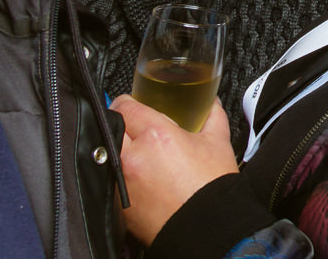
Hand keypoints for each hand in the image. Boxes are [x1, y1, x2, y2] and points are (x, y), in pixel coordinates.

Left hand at [113, 95, 237, 245]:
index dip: (127, 101)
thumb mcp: (218, 142)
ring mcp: (123, 182)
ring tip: (140, 155)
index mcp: (157, 136)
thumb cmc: (212, 188)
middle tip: (135, 127)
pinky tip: (141, 178)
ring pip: (109, 155)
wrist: (208, 227)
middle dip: (121, 124)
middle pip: (110, 127)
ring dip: (120, 151)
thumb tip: (212, 104)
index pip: (126, 107)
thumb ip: (213, 116)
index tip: (131, 103)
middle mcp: (134, 157)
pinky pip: (113, 180)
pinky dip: (123, 175)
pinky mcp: (119, 204)